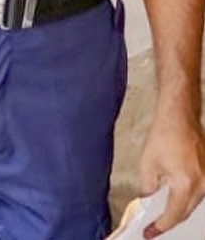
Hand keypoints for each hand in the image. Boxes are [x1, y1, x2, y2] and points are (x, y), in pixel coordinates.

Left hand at [139, 111, 204, 236]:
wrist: (179, 119)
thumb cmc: (164, 137)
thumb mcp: (148, 165)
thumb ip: (147, 188)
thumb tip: (147, 202)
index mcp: (185, 183)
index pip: (174, 214)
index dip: (161, 226)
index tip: (149, 233)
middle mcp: (202, 184)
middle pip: (186, 212)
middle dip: (169, 222)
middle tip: (153, 229)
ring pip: (193, 204)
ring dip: (179, 210)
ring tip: (162, 216)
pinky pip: (199, 193)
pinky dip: (186, 199)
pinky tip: (175, 200)